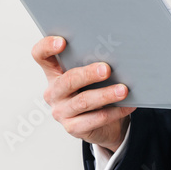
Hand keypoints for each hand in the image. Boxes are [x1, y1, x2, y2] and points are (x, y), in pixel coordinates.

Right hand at [32, 35, 135, 151]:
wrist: (105, 124)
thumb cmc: (97, 90)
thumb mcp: (92, 75)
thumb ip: (95, 62)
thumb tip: (118, 53)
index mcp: (54, 73)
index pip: (41, 56)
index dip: (47, 47)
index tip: (62, 41)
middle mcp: (54, 92)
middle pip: (67, 80)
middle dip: (88, 74)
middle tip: (106, 69)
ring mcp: (61, 111)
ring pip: (83, 101)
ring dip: (105, 94)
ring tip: (123, 90)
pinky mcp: (73, 128)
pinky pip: (96, 119)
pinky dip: (115, 111)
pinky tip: (129, 105)